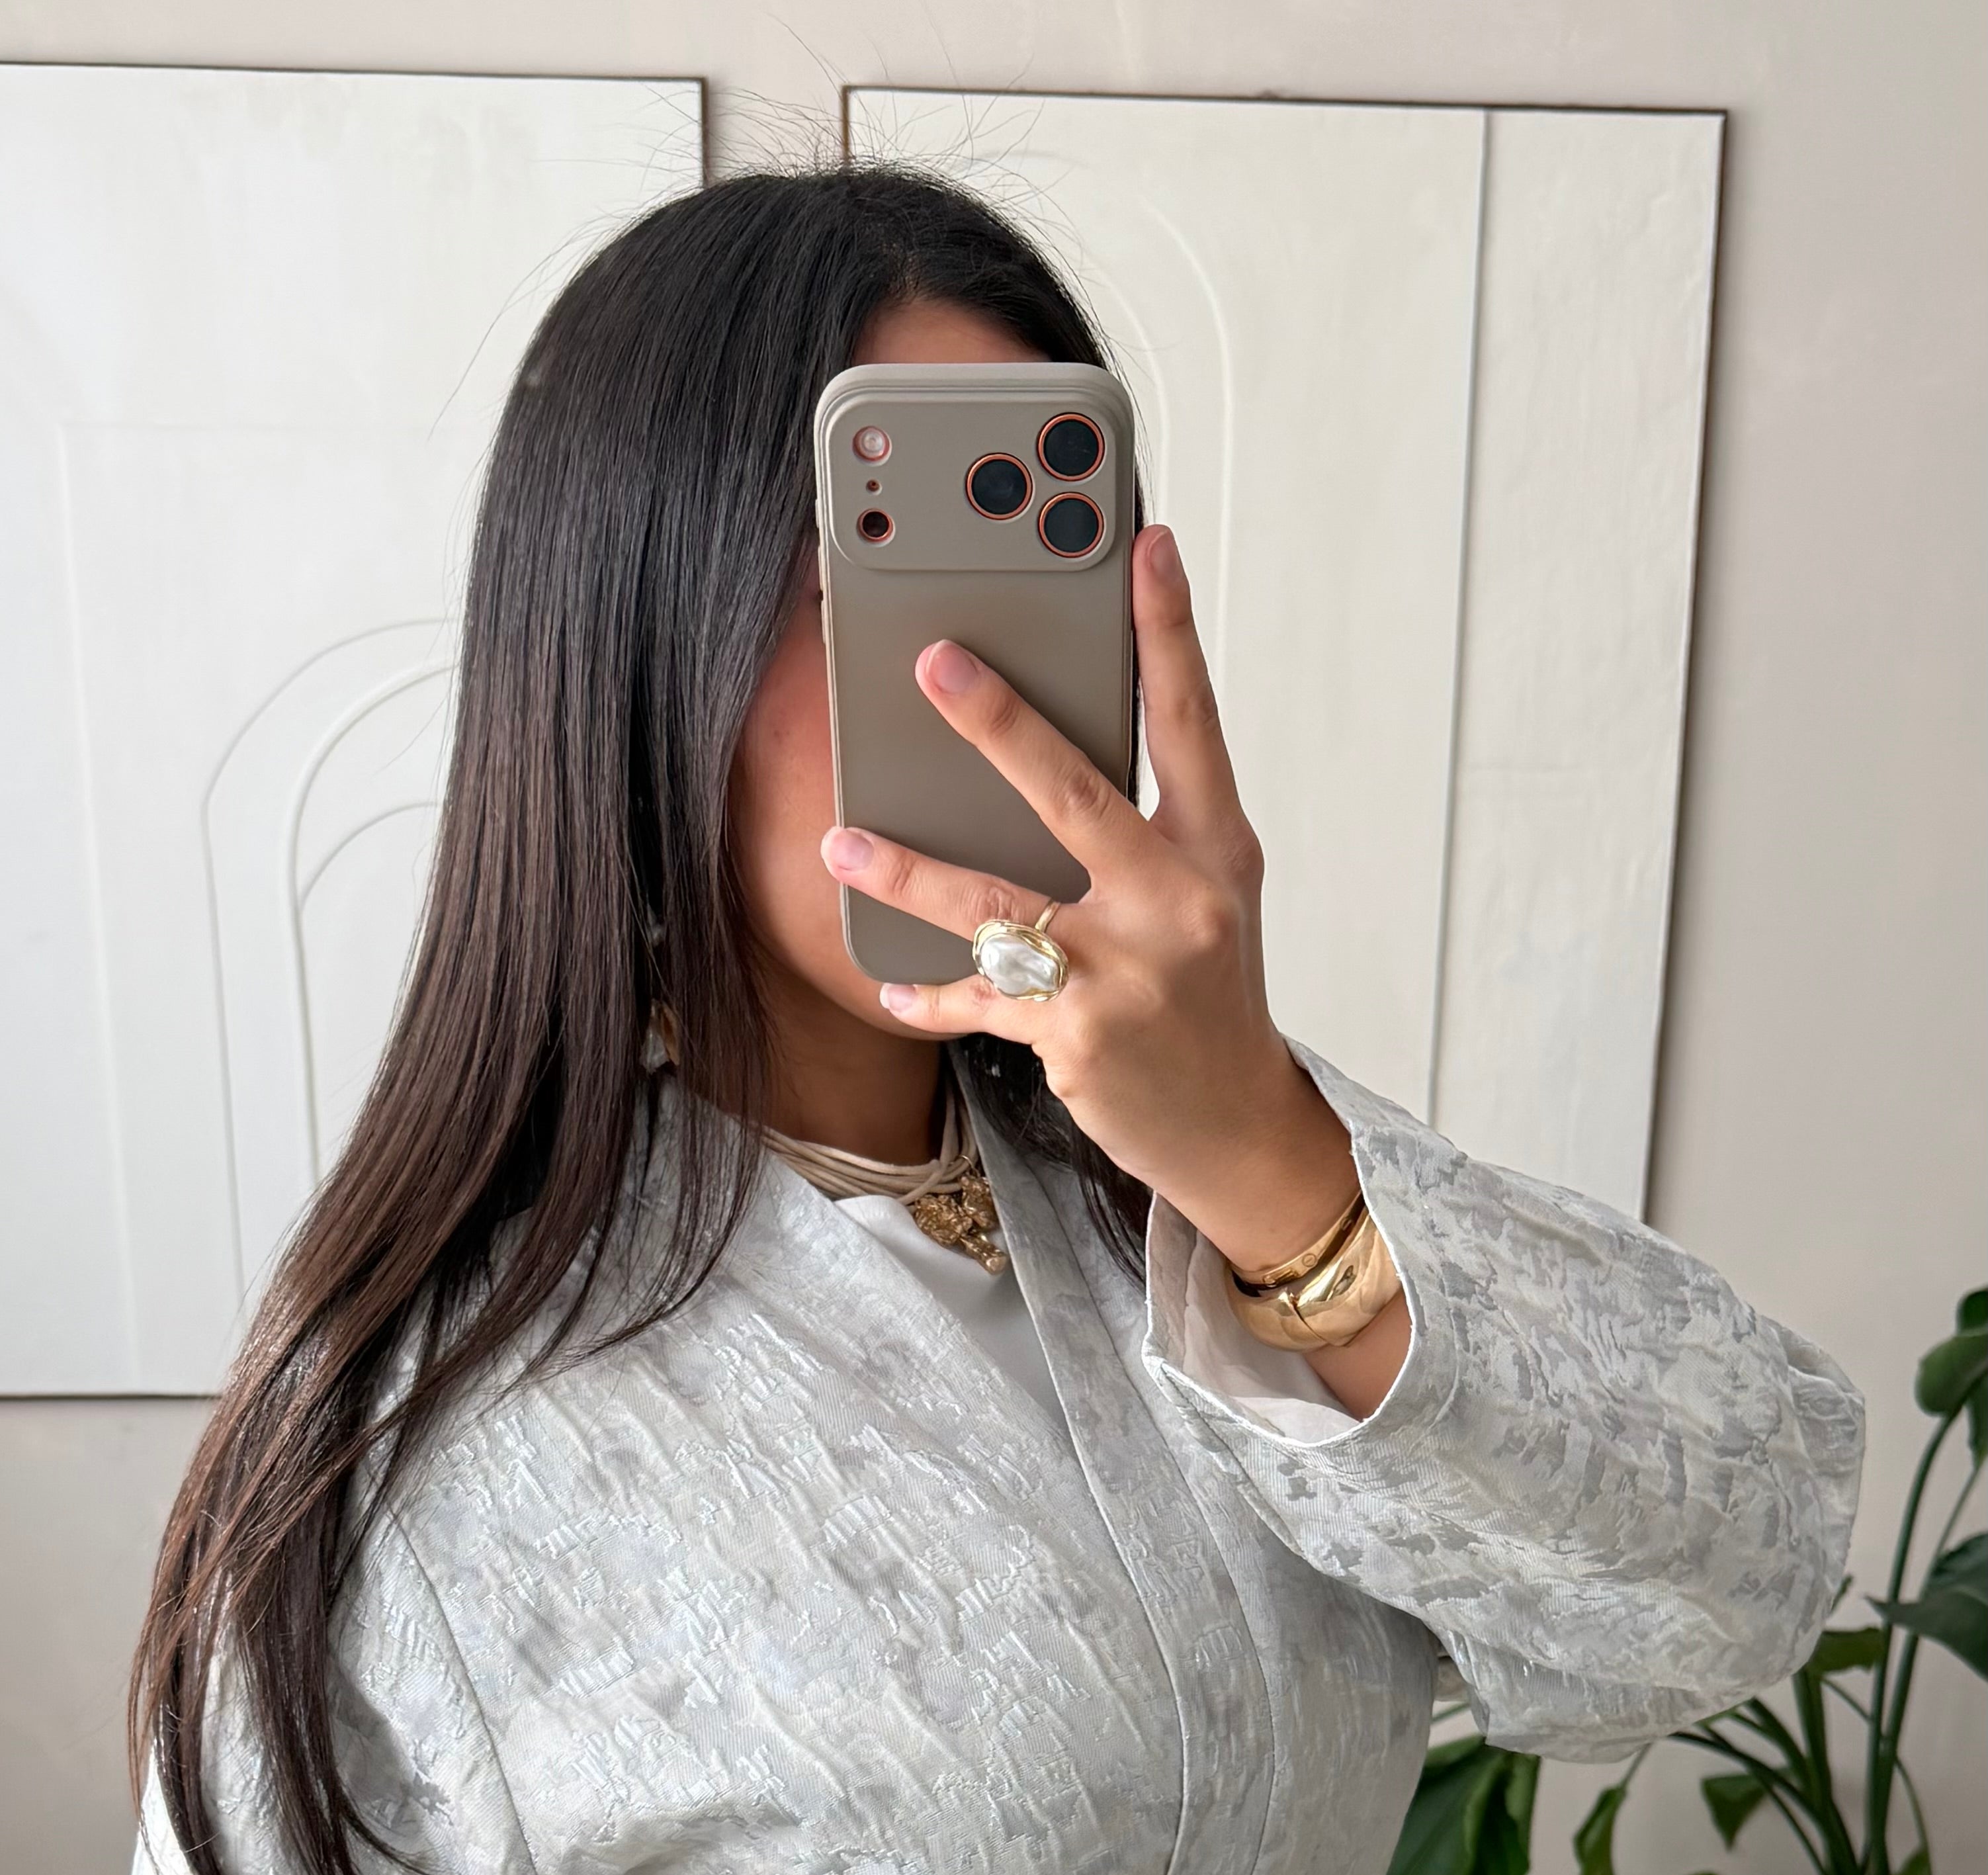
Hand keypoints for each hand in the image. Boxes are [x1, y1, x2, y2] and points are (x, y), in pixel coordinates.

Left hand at [817, 524, 1368, 1285]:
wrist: (1237, 1129)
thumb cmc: (1207, 997)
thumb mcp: (1204, 895)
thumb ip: (1145, 824)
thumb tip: (1046, 745)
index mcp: (1216, 848)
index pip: (1192, 720)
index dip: (1168, 628)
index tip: (1145, 541)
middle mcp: (1179, 901)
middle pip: (1075, 793)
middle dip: (999, 724)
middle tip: (932, 663)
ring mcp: (1128, 972)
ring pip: (998, 906)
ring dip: (910, 872)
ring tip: (842, 844)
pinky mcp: (1080, 1037)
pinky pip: (982, 999)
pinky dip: (931, 992)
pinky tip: (891, 981)